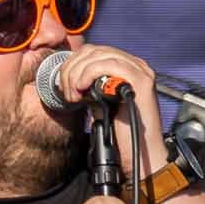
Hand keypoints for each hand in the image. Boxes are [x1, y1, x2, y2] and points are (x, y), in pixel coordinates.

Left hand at [43, 41, 166, 178]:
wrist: (139, 152)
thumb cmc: (120, 130)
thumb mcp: (98, 101)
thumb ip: (88, 85)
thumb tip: (68, 76)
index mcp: (126, 67)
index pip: (93, 51)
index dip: (72, 64)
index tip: (62, 85)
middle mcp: (136, 65)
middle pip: (93, 50)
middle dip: (71, 69)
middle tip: (67, 92)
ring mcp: (140, 71)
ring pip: (99, 55)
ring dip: (78, 74)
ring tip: (74, 96)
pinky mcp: (141, 81)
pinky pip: (109, 65)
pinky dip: (89, 74)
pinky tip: (82, 90)